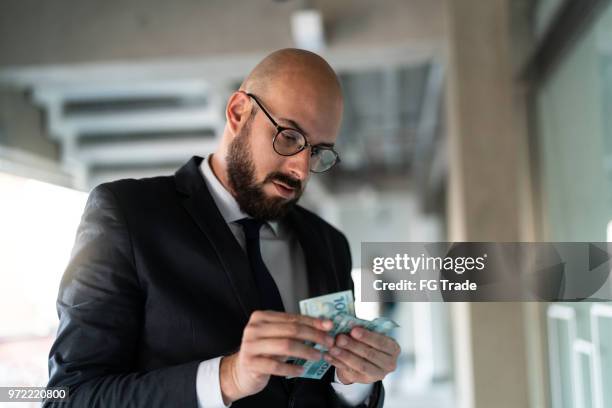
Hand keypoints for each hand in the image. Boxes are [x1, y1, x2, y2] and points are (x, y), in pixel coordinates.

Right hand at [219, 310, 333, 403]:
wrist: (240, 371)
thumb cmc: (262, 352)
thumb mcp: (275, 337)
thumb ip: (293, 329)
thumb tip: (322, 324)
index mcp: (261, 317)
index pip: (292, 318)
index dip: (312, 321)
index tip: (328, 326)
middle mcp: (254, 329)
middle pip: (291, 330)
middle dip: (313, 335)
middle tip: (328, 342)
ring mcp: (250, 346)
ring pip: (285, 345)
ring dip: (306, 350)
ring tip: (318, 356)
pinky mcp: (251, 363)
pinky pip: (276, 365)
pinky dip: (291, 367)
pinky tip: (301, 370)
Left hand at [324, 326, 399, 384]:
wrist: (366, 358)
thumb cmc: (370, 341)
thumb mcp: (371, 333)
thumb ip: (363, 329)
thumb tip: (349, 322)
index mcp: (393, 349)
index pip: (381, 342)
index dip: (367, 336)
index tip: (353, 330)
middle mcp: (389, 364)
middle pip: (370, 354)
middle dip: (353, 346)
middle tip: (339, 338)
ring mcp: (377, 374)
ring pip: (360, 365)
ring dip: (344, 356)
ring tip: (332, 347)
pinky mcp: (363, 380)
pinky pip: (349, 371)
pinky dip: (337, 362)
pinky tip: (328, 355)